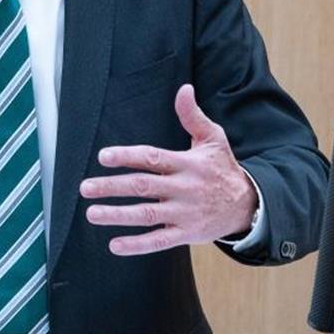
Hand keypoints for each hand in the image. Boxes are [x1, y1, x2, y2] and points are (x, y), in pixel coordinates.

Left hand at [79, 84, 258, 255]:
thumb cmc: (222, 168)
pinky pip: (159, 241)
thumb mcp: (213, 139)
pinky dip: (137, 245)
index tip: (103, 156)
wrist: (248, 205)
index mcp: (187, 164)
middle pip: (144, 186)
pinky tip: (115, 245)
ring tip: (92, 213)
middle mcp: (184, 189)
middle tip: (85, 188)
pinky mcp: (186, 234)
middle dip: (112, 187)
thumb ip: (193, 116)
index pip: (152, 158)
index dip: (127, 156)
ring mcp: (184, 213)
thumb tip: (183, 89)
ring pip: (147, 215)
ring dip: (118, 215)